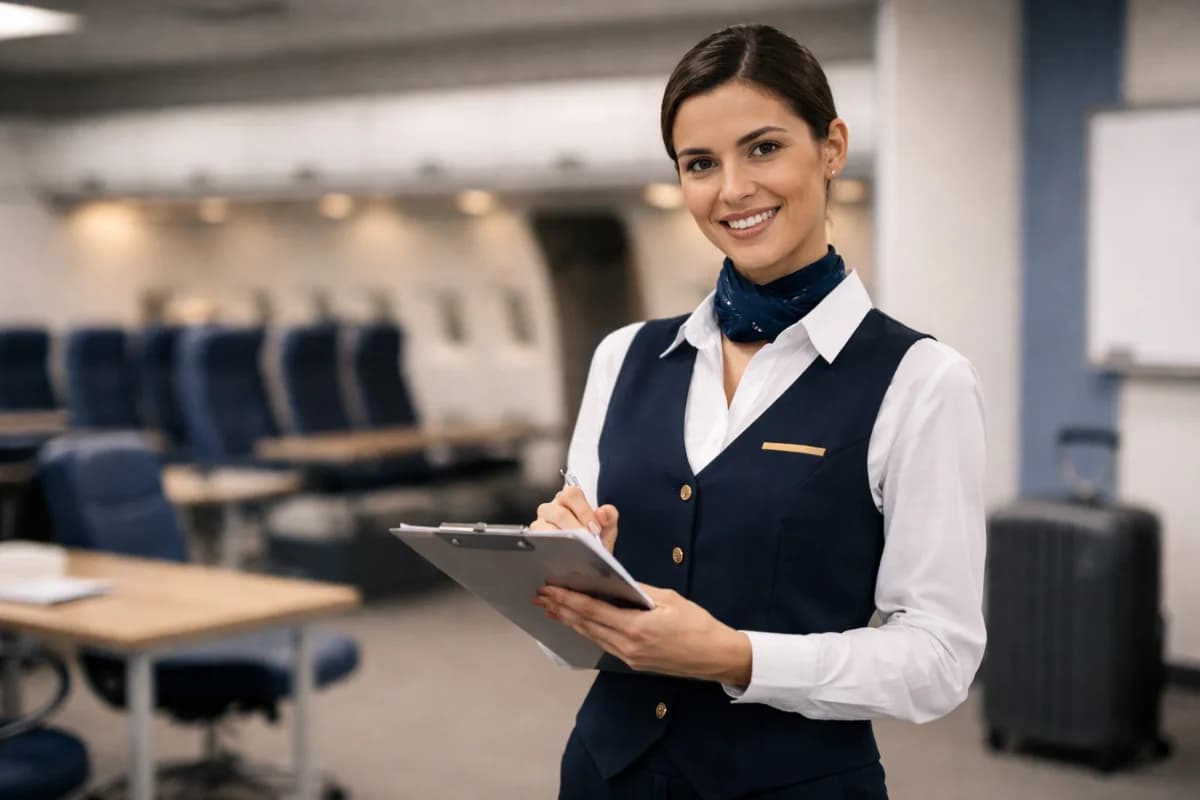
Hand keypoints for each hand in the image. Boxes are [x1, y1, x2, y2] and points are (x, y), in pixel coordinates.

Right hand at [529, 486, 618, 553]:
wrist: (586, 562)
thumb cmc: (592, 541)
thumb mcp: (606, 529)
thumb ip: (609, 516)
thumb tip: (602, 513)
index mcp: (569, 499)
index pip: (572, 494)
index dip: (584, 511)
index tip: (595, 528)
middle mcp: (552, 508)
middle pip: (558, 512)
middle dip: (575, 528)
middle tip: (587, 541)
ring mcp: (540, 524)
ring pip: (545, 528)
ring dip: (562, 540)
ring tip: (576, 550)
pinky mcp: (534, 540)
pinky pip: (537, 541)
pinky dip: (552, 548)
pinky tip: (564, 555)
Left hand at [534, 583, 751, 684]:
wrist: (717, 657)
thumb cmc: (698, 625)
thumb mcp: (670, 600)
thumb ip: (639, 592)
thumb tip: (614, 582)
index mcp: (637, 628)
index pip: (593, 611)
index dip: (568, 599)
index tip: (550, 588)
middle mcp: (628, 646)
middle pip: (586, 625)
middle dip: (561, 609)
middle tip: (540, 596)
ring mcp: (629, 657)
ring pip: (592, 636)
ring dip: (570, 621)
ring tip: (551, 608)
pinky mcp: (633, 662)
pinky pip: (603, 643)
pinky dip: (587, 630)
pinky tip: (578, 622)